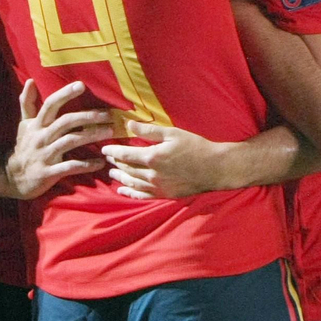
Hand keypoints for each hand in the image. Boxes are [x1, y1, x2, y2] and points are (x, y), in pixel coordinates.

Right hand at [4, 80, 113, 198]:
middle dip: (88, 116)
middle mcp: (41, 137)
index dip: (65, 94)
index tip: (81, 85)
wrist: (12, 177)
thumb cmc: (24, 147)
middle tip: (108, 114)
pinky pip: (70, 167)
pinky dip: (87, 165)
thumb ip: (28, 103)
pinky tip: (101, 162)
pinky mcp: (49, 172)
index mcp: (37, 124)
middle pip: (65, 122)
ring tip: (110, 131)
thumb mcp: (24, 124)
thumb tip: (30, 80)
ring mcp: (45, 155)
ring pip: (70, 141)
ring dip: (91, 135)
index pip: (50, 104)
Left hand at [101, 120, 253, 198]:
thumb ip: (149, 131)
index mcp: (152, 157)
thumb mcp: (173, 133)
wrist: (215, 168)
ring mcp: (158, 186)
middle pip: (127, 169)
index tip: (105, 149)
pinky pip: (142, 195)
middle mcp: (152, 174)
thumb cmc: (196, 147)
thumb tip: (129, 125)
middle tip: (109, 160)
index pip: (125, 155)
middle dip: (116, 163)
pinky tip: (123, 190)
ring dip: (120, 177)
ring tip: (112, 173)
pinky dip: (131, 193)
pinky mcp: (165, 194)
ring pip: (132, 182)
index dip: (113, 152)